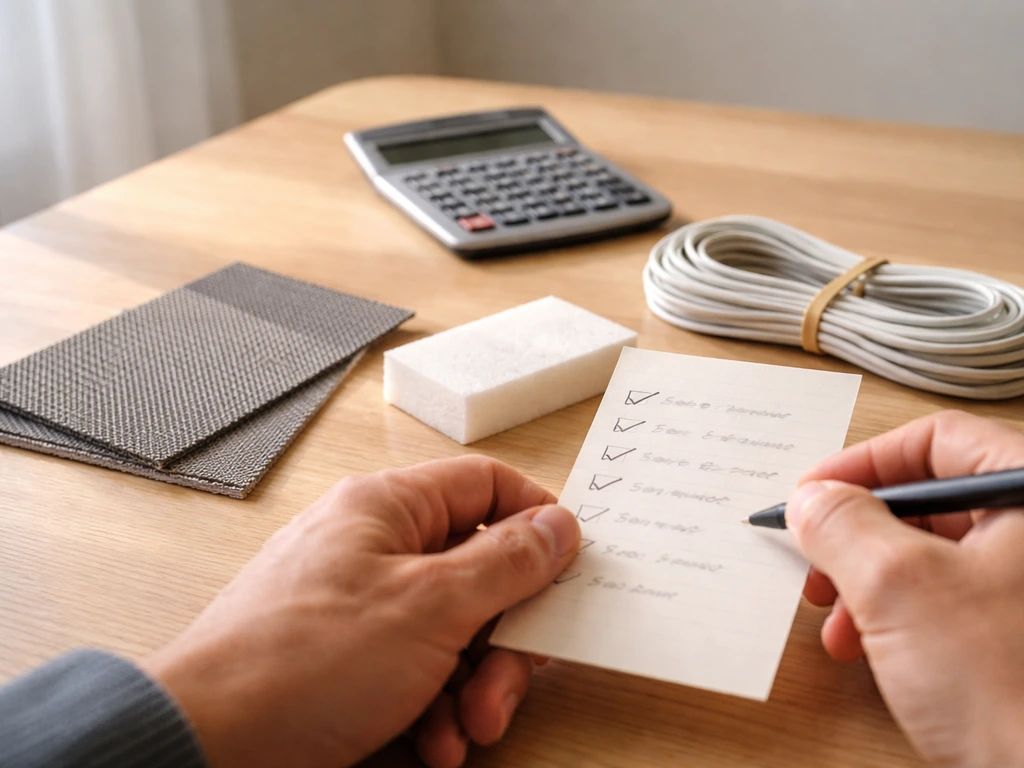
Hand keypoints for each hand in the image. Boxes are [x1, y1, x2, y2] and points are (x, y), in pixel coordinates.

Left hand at [141, 456, 579, 767]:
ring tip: (465, 727)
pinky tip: (431, 741)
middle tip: (507, 681)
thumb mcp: (431, 607)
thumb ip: (506, 562)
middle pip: (476, 572)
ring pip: (453, 632)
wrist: (208, 746)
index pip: (483, 484)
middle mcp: (373, 548)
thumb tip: (556, 526)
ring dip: (473, 686)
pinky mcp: (346, 661)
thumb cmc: (300, 663)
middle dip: (503, 638)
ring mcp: (359, 606)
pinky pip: (416, 671)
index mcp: (387, 509)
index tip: (567, 569)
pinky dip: (435, 709)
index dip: (534, 520)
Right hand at [785, 410, 1023, 766]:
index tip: (814, 493)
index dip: (864, 462)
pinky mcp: (1019, 634)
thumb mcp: (897, 586)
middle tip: (816, 560)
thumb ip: (842, 524)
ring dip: (867, 581)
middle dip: (857, 534)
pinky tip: (865, 646)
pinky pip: (948, 599)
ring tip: (833, 617)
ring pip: (932, 554)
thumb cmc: (1014, 691)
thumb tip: (812, 499)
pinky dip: (896, 614)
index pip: (938, 440)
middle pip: (931, 501)